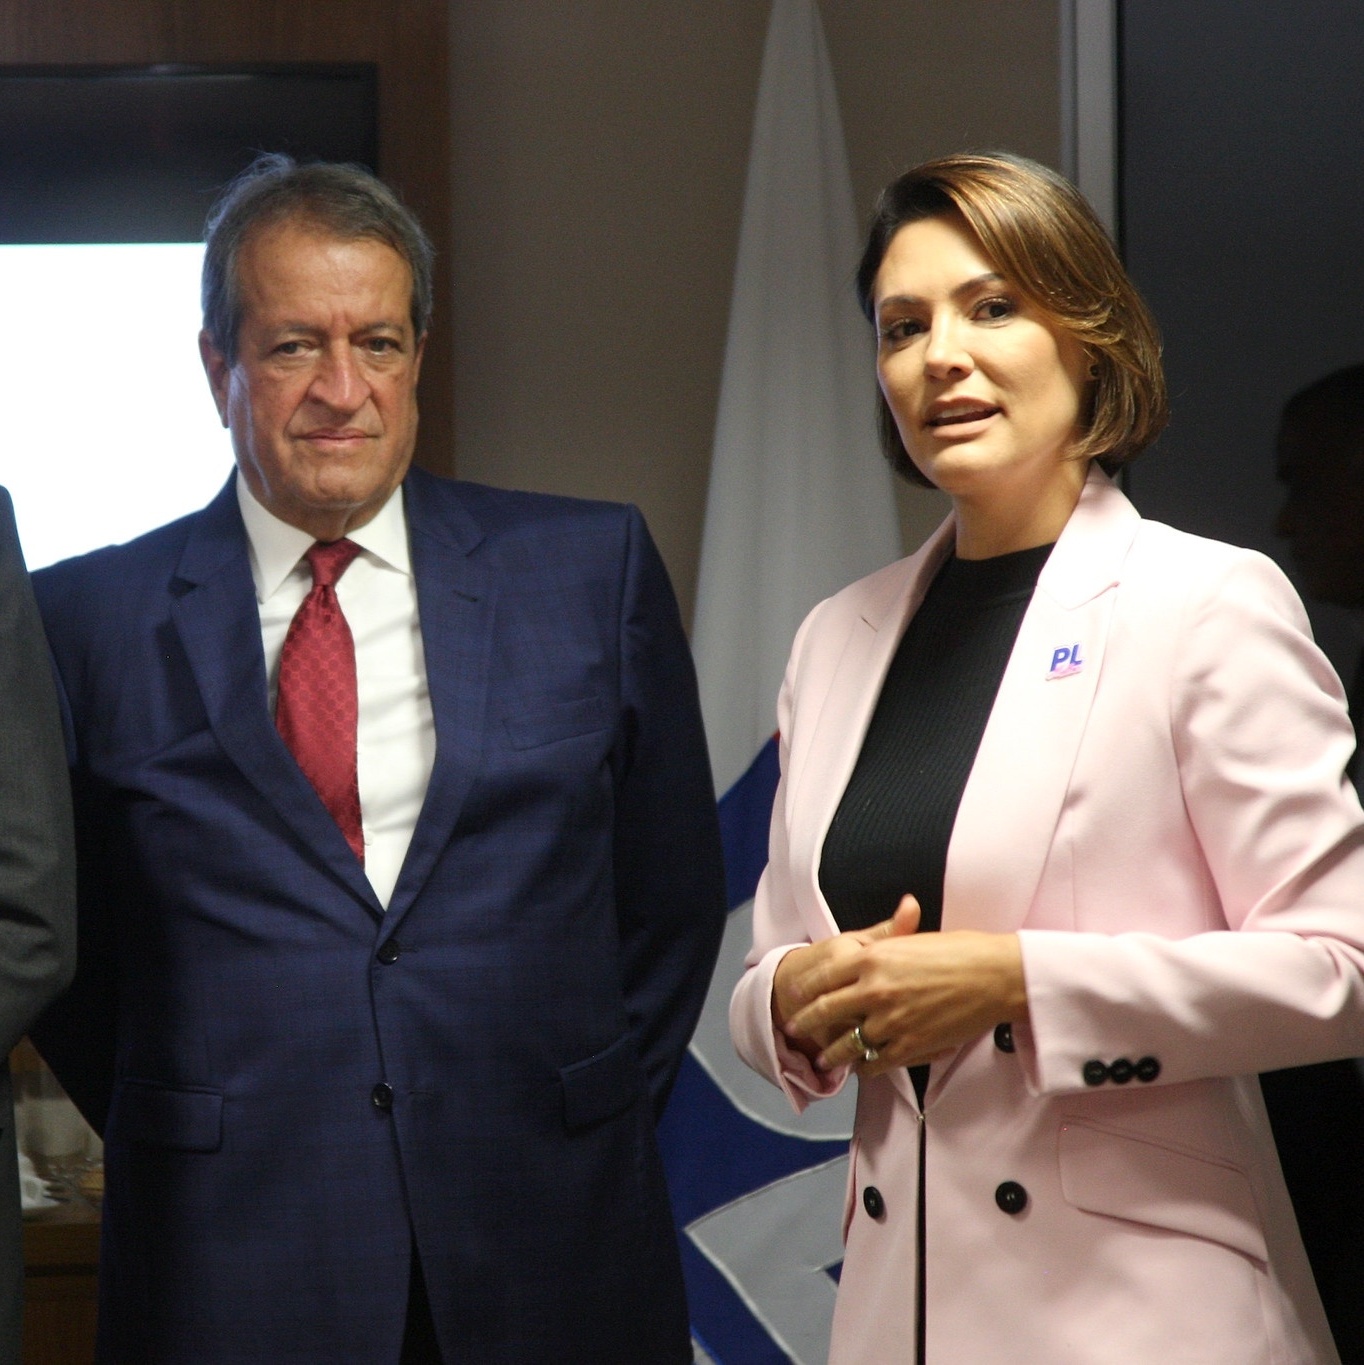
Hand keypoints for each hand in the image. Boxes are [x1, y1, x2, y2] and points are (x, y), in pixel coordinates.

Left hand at [779, 896, 1028, 1077]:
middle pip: (826, 1010)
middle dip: (806, 1021)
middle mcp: (874, 989)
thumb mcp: (915, 938)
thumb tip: (883, 921)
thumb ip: (889, 937)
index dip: (804, 987)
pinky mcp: (909, 1045)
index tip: (793, 993)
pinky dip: (865, 1066)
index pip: (824, 974)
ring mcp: (890, 1020)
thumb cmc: (960, 951)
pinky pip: (877, 1061)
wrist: (994, 977)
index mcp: (873, 958)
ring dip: (832, 1053)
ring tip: (822, 1060)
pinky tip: (860, 1069)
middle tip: (794, 1028)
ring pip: (848, 1043)